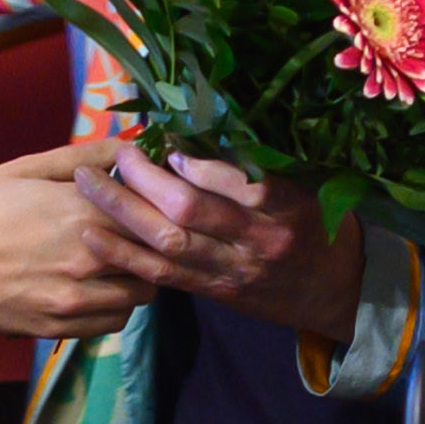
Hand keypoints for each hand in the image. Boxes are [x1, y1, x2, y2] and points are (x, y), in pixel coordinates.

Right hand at [0, 146, 150, 341]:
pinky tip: (99, 288)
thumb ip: (88, 156)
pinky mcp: (57, 327)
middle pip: (156, 257)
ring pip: (141, 295)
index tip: (152, 202)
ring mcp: (73, 297)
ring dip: (138, 277)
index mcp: (83, 211)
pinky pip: (113, 323)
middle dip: (154, 244)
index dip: (159, 207)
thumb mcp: (28, 168)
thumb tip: (134, 146)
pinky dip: (116, 306)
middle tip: (141, 233)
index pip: (156, 213)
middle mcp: (88, 258)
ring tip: (119, 262)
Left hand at [71, 146, 368, 346]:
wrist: (335, 290)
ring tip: (90, 184)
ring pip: (167, 243)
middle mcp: (258, 240)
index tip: (169, 141)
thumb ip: (263, 165)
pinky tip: (93, 235)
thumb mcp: (309, 187)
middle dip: (147, 179)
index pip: (239, 182)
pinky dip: (123, 254)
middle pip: (191, 211)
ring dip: (123, 212)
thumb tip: (204, 131)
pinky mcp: (213, 291)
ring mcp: (232, 270)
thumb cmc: (321, 225)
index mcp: (288, 207)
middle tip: (119, 154)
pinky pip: (160, 275)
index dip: (198, 163)